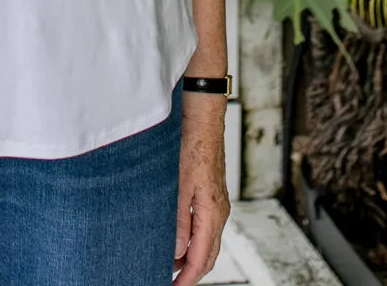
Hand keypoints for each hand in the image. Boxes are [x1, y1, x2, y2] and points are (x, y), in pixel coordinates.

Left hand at [173, 93, 230, 284]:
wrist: (203, 117)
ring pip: (206, 240)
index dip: (188, 277)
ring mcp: (216, 202)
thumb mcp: (179, 183)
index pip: (203, 257)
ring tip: (168, 263)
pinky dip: (192, 237)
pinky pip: (204, 225)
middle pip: (208, 253)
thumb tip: (179, 251)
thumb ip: (179, 218)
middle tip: (170, 281)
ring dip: (190, 255)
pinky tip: (176, 235)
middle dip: (191, 271)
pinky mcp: (210, 192)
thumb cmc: (191, 144)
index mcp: (213, 212)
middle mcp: (218, 211)